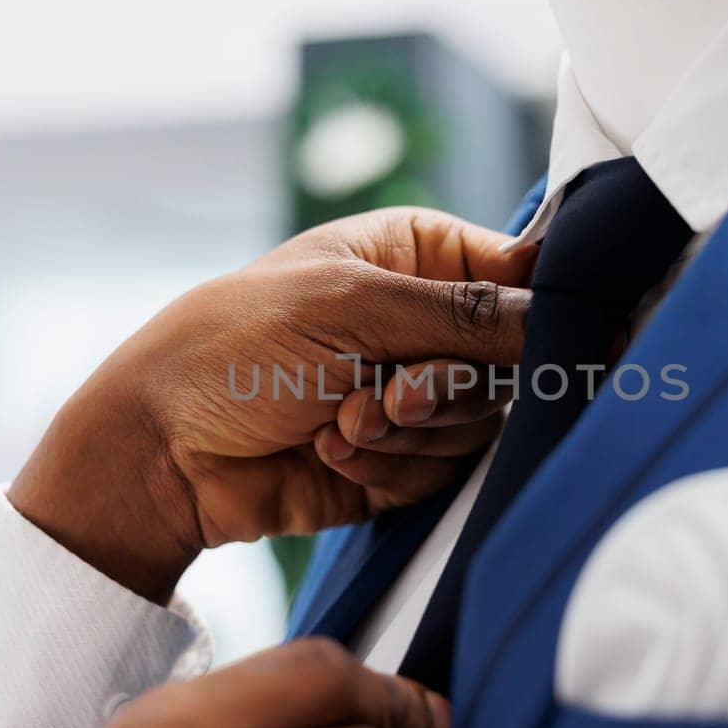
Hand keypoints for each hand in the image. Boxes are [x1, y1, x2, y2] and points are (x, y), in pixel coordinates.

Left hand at [9, 208, 534, 600]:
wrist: (162, 449)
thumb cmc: (236, 346)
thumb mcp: (352, 306)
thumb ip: (466, 314)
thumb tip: (564, 315)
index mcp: (418, 255)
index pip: (522, 276)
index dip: (545, 313)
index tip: (563, 347)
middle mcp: (426, 322)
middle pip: (511, 363)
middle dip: (446, 389)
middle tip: (389, 394)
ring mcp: (415, 394)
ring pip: (480, 425)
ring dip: (406, 432)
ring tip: (339, 419)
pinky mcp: (402, 460)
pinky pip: (441, 472)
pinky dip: (385, 465)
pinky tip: (326, 446)